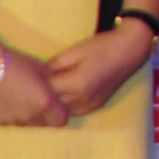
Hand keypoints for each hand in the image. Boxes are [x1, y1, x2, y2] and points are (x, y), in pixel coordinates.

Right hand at [0, 46, 72, 127]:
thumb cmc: (16, 63)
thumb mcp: (41, 69)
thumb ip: (52, 82)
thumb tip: (59, 87)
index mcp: (45, 104)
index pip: (61, 120)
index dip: (60, 113)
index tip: (56, 105)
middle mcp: (31, 117)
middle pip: (44, 123)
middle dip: (45, 114)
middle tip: (38, 100)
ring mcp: (13, 121)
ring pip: (27, 123)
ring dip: (28, 115)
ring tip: (20, 98)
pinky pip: (10, 121)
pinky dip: (11, 114)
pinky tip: (6, 100)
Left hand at [41, 21, 158, 116]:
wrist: (130, 50)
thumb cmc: (102, 46)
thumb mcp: (74, 51)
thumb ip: (55, 65)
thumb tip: (40, 75)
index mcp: (77, 84)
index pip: (47, 91)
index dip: (36, 84)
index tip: (28, 78)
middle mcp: (84, 99)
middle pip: (53, 104)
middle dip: (42, 96)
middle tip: (32, 88)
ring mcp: (91, 105)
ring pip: (62, 112)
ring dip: (53, 104)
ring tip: (44, 93)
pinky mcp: (96, 105)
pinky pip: (74, 111)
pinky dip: (64, 106)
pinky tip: (59, 97)